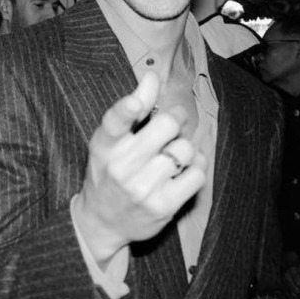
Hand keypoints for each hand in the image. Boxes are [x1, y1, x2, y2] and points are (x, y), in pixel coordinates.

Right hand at [75, 71, 206, 267]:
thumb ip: (131, 107)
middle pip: (167, 125)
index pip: (114, 122)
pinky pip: (197, 174)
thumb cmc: (109, 171)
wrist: (102, 222)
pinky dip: (197, 166)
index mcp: (105, 144)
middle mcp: (121, 166)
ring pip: (185, 149)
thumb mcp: (110, 140)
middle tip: (174, 123)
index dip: (127, 109)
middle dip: (176, 118)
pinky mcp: (163, 206)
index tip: (135, 103)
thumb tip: (152, 76)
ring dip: (185, 146)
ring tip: (173, 152)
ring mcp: (142, 188)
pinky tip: (184, 168)